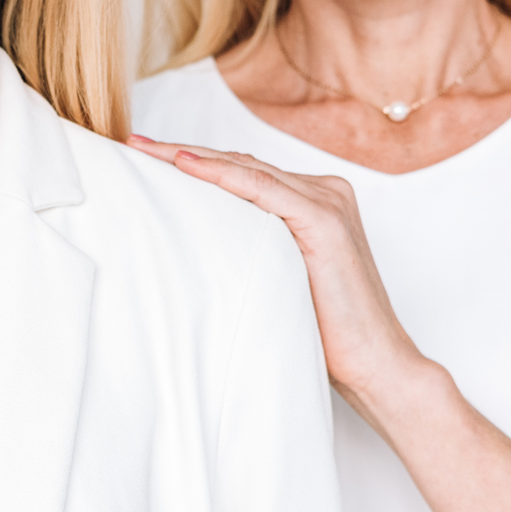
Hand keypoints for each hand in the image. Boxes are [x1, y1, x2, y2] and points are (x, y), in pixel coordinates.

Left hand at [127, 135, 428, 423]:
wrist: (376, 366)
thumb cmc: (325, 334)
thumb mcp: (276, 278)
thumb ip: (250, 248)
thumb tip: (191, 241)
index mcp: (316, 201)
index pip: (244, 172)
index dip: (195, 162)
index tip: (146, 158)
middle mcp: (326, 192)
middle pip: (241, 163)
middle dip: (183, 152)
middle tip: (134, 145)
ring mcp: (328, 201)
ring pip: (246, 168)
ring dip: (191, 156)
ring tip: (145, 150)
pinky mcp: (325, 219)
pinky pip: (261, 188)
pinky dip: (220, 174)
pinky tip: (185, 165)